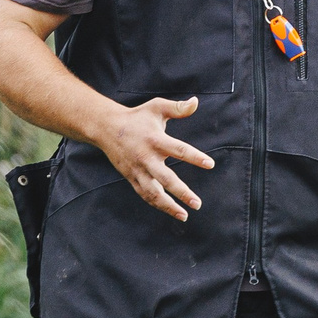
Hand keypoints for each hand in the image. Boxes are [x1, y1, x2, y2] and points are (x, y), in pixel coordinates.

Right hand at [93, 96, 214, 221]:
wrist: (106, 128)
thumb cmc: (137, 117)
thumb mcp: (157, 107)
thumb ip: (178, 107)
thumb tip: (196, 102)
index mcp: (155, 139)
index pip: (179, 150)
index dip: (195, 157)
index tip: (210, 164)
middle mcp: (146, 157)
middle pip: (165, 178)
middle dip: (182, 192)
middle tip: (197, 203)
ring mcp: (137, 170)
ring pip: (153, 193)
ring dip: (169, 206)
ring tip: (185, 215)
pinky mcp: (131, 178)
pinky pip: (145, 195)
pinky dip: (157, 204)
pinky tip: (171, 210)